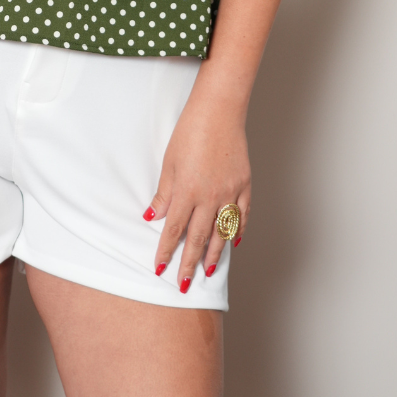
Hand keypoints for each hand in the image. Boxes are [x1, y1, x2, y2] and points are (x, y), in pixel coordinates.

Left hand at [144, 89, 248, 292]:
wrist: (219, 111)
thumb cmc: (190, 132)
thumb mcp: (168, 162)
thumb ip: (163, 193)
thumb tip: (152, 217)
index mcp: (187, 191)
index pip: (174, 231)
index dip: (166, 252)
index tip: (160, 269)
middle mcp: (209, 197)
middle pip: (198, 238)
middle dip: (189, 263)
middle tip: (185, 285)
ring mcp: (230, 192)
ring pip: (221, 232)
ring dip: (213, 254)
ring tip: (207, 272)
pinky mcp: (245, 184)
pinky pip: (242, 214)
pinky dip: (238, 230)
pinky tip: (234, 242)